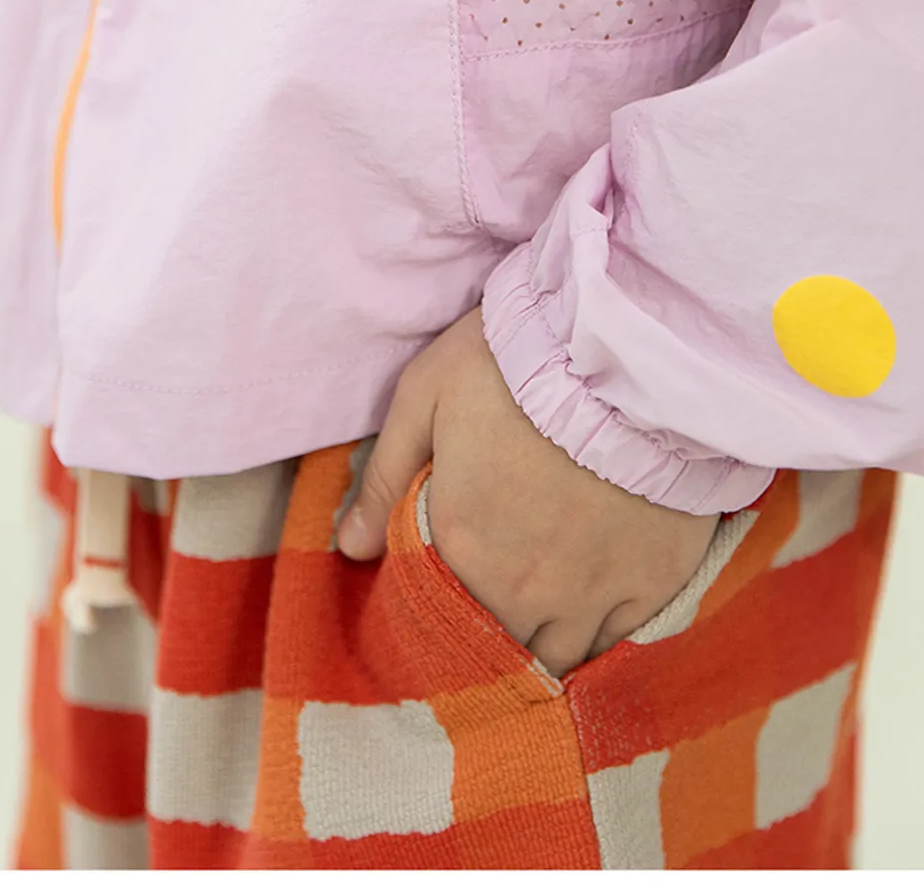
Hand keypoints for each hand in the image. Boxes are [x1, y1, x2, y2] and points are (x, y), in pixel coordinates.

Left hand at [337, 306, 718, 675]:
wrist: (625, 347)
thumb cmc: (514, 362)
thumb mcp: (424, 397)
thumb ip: (384, 479)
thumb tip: (349, 548)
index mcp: (462, 549)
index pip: (439, 625)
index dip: (439, 625)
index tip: (443, 610)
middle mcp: (527, 590)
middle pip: (503, 652)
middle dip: (494, 640)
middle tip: (497, 606)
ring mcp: (596, 593)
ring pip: (564, 658)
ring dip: (548, 643)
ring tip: (547, 611)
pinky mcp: (655, 581)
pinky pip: (624, 641)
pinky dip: (605, 633)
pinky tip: (598, 605)